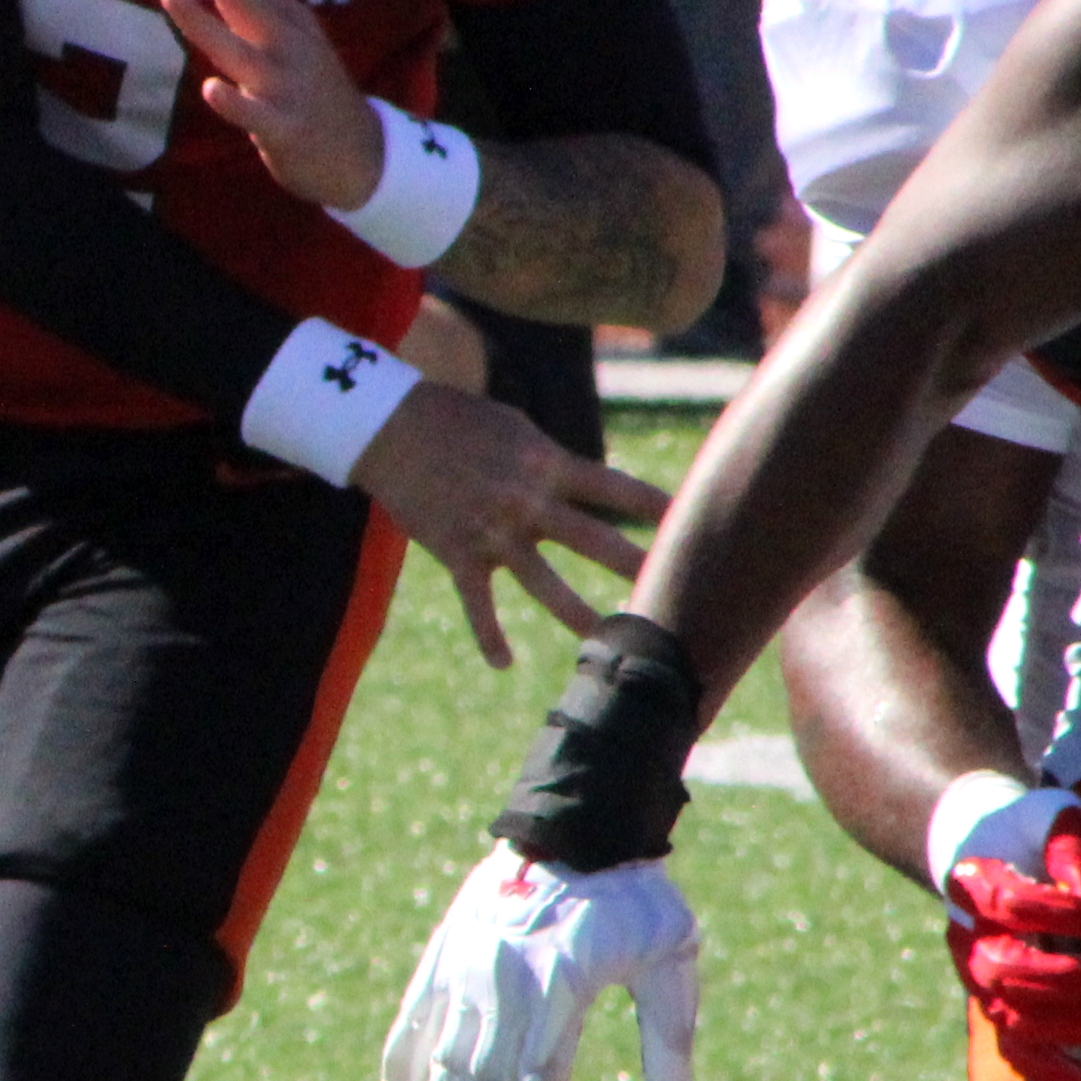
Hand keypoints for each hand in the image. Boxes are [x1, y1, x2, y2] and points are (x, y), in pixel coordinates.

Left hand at [162, 0, 382, 209]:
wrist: (364, 155)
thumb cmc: (312, 90)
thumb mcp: (294, 39)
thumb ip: (254, 4)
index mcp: (291, 22)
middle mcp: (289, 46)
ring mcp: (287, 87)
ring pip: (239, 51)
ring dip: (202, 21)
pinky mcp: (286, 129)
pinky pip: (256, 115)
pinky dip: (234, 102)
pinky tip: (211, 88)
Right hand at [347, 382, 661, 663]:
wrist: (388, 427)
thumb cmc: (455, 417)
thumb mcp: (514, 427)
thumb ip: (550, 461)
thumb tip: (582, 483)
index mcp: (545, 463)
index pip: (615, 488)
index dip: (656, 506)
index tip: (692, 522)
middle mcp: (526, 500)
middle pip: (594, 540)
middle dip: (636, 566)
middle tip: (677, 591)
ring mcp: (493, 532)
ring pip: (544, 585)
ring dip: (579, 615)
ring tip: (609, 639)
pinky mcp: (458, 554)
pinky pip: (478, 606)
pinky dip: (489, 637)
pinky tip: (504, 663)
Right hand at [384, 842, 702, 1080]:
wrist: (577, 819)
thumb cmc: (631, 894)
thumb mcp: (669, 957)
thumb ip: (668, 1033)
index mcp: (563, 991)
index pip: (537, 1080)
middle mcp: (509, 985)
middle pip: (483, 1079)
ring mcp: (470, 968)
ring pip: (445, 1054)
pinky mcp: (449, 949)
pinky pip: (416, 1010)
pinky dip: (402, 1054)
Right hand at [929, 777, 1080, 1080]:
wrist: (997, 853)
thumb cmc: (1039, 836)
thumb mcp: (1058, 823)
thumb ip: (1077, 853)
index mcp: (972, 881)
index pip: (1011, 905)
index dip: (1069, 916)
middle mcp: (966, 935)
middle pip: (1005, 971)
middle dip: (1070, 979)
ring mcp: (978, 978)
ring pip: (1010, 1017)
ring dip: (1068, 1025)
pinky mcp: (998, 1008)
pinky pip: (1015, 1052)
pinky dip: (1052, 1071)